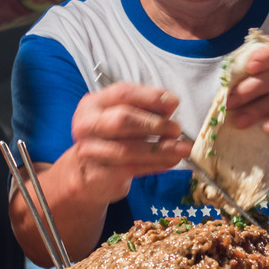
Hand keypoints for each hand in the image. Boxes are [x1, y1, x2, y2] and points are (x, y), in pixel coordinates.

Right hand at [70, 82, 192, 202]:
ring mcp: (90, 151)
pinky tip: (171, 161)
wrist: (86, 174)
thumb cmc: (110, 140)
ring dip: (161, 149)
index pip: (123, 93)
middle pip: (123, 120)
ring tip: (182, 149)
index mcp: (93, 104)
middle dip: (155, 124)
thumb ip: (142, 110)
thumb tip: (171, 105)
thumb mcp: (120, 117)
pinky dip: (155, 164)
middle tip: (177, 129)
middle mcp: (87, 125)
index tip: (174, 102)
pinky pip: (132, 168)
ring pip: (128, 149)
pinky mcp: (98, 174)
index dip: (151, 96)